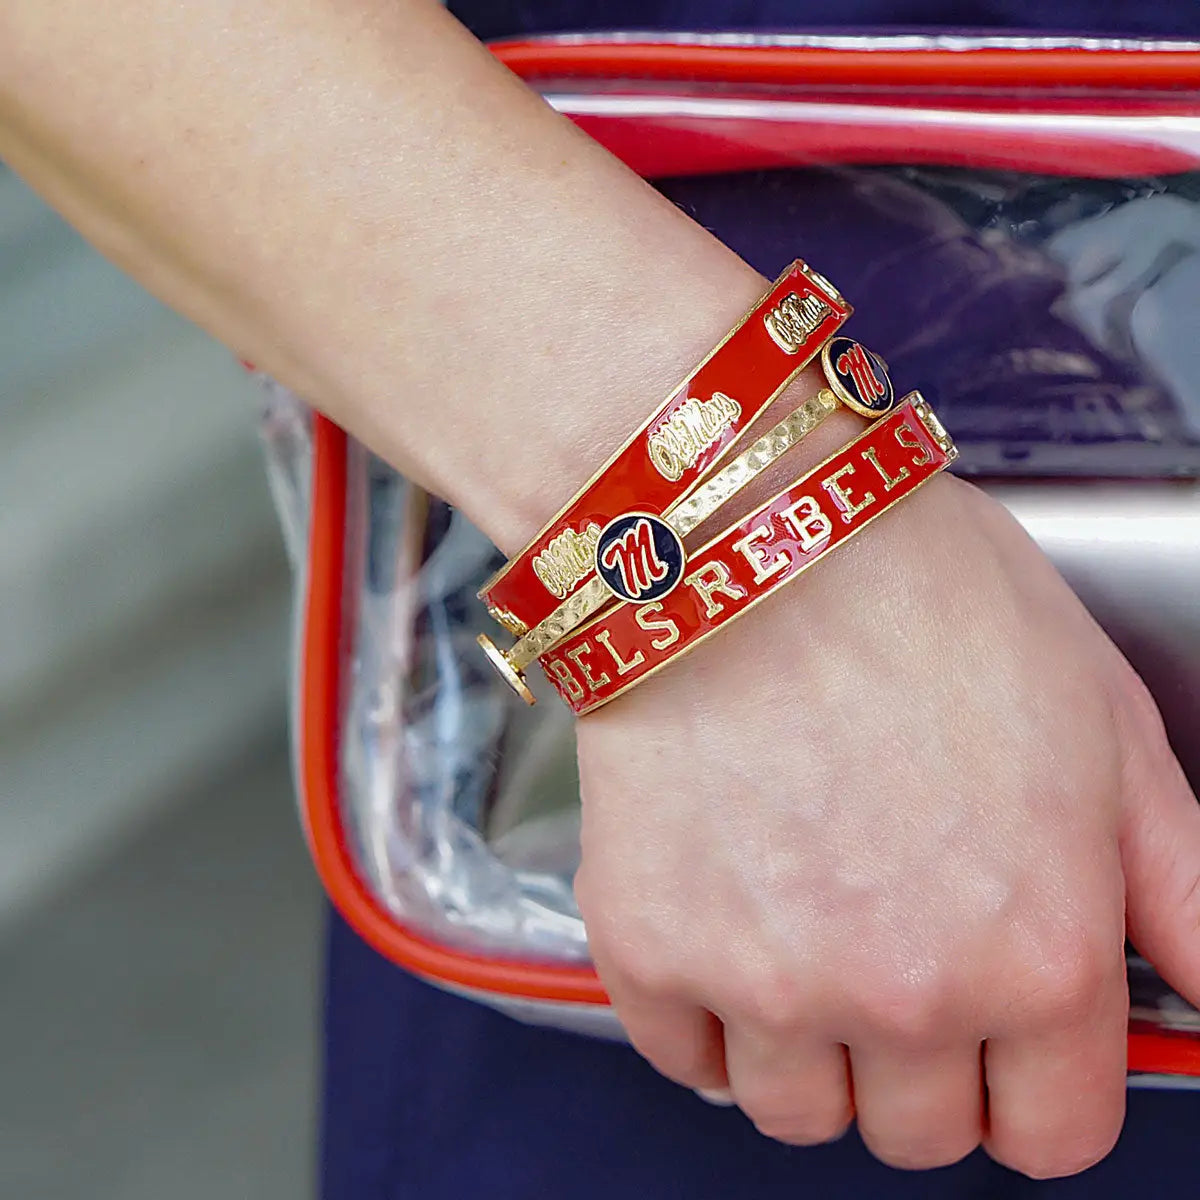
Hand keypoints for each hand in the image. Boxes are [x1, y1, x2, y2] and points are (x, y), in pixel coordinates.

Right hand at [573, 472, 1199, 1176]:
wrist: (746, 534)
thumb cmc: (920, 599)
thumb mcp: (1104, 724)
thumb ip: (1183, 890)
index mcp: (1039, 954)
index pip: (1053, 1134)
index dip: (1032, 1089)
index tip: (998, 1044)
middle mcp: (905, 993)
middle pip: (918, 1133)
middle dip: (918, 1064)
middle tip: (887, 946)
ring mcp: (763, 979)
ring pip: (795, 1113)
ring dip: (805, 1048)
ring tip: (797, 930)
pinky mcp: (649, 943)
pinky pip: (683, 1057)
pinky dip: (702, 1014)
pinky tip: (720, 920)